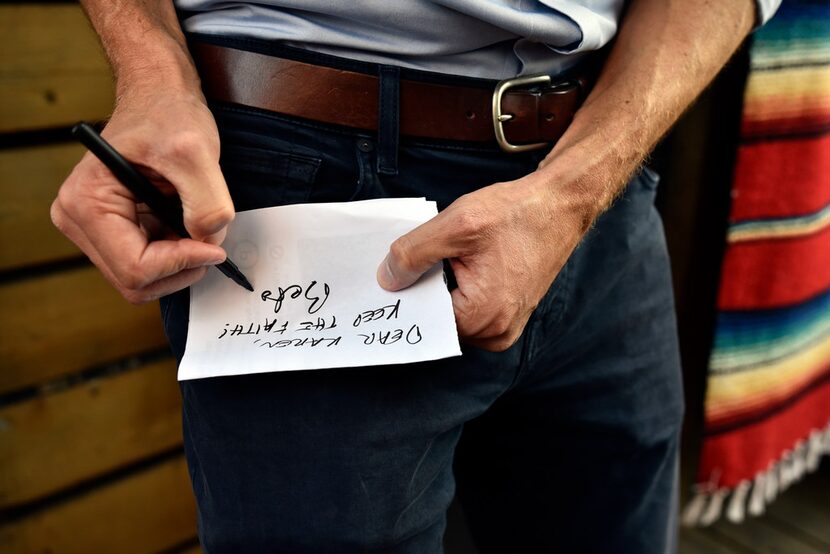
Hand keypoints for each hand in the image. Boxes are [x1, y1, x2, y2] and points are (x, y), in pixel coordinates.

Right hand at [51, 87, 233, 303]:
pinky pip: (148, 262)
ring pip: (143, 278)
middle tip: (210, 240)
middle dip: (179, 267)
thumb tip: (210, 242)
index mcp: (86, 203)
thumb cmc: (168, 113)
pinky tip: (185, 222)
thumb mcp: (196, 153)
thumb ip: (208, 204)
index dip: (181, 264)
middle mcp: (79, 221)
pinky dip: (175, 253)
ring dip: (178, 262)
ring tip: (194, 222)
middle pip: (135, 281)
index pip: (135, 267)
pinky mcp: (114, 230)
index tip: (215, 247)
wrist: (159, 95)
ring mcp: (94, 229)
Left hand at [377, 172, 593, 351]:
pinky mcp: (509, 315)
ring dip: (443, 287)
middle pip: (438, 317)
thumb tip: (387, 280)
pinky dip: (459, 288)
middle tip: (422, 257)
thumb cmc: (516, 213)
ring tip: (451, 256)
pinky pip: (470, 309)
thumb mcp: (456, 225)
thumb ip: (413, 254)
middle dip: (424, 289)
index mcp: (481, 318)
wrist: (560, 206)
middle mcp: (495, 332)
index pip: (423, 317)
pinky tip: (462, 261)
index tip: (393, 273)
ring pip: (453, 313)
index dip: (406, 292)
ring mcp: (505, 327)